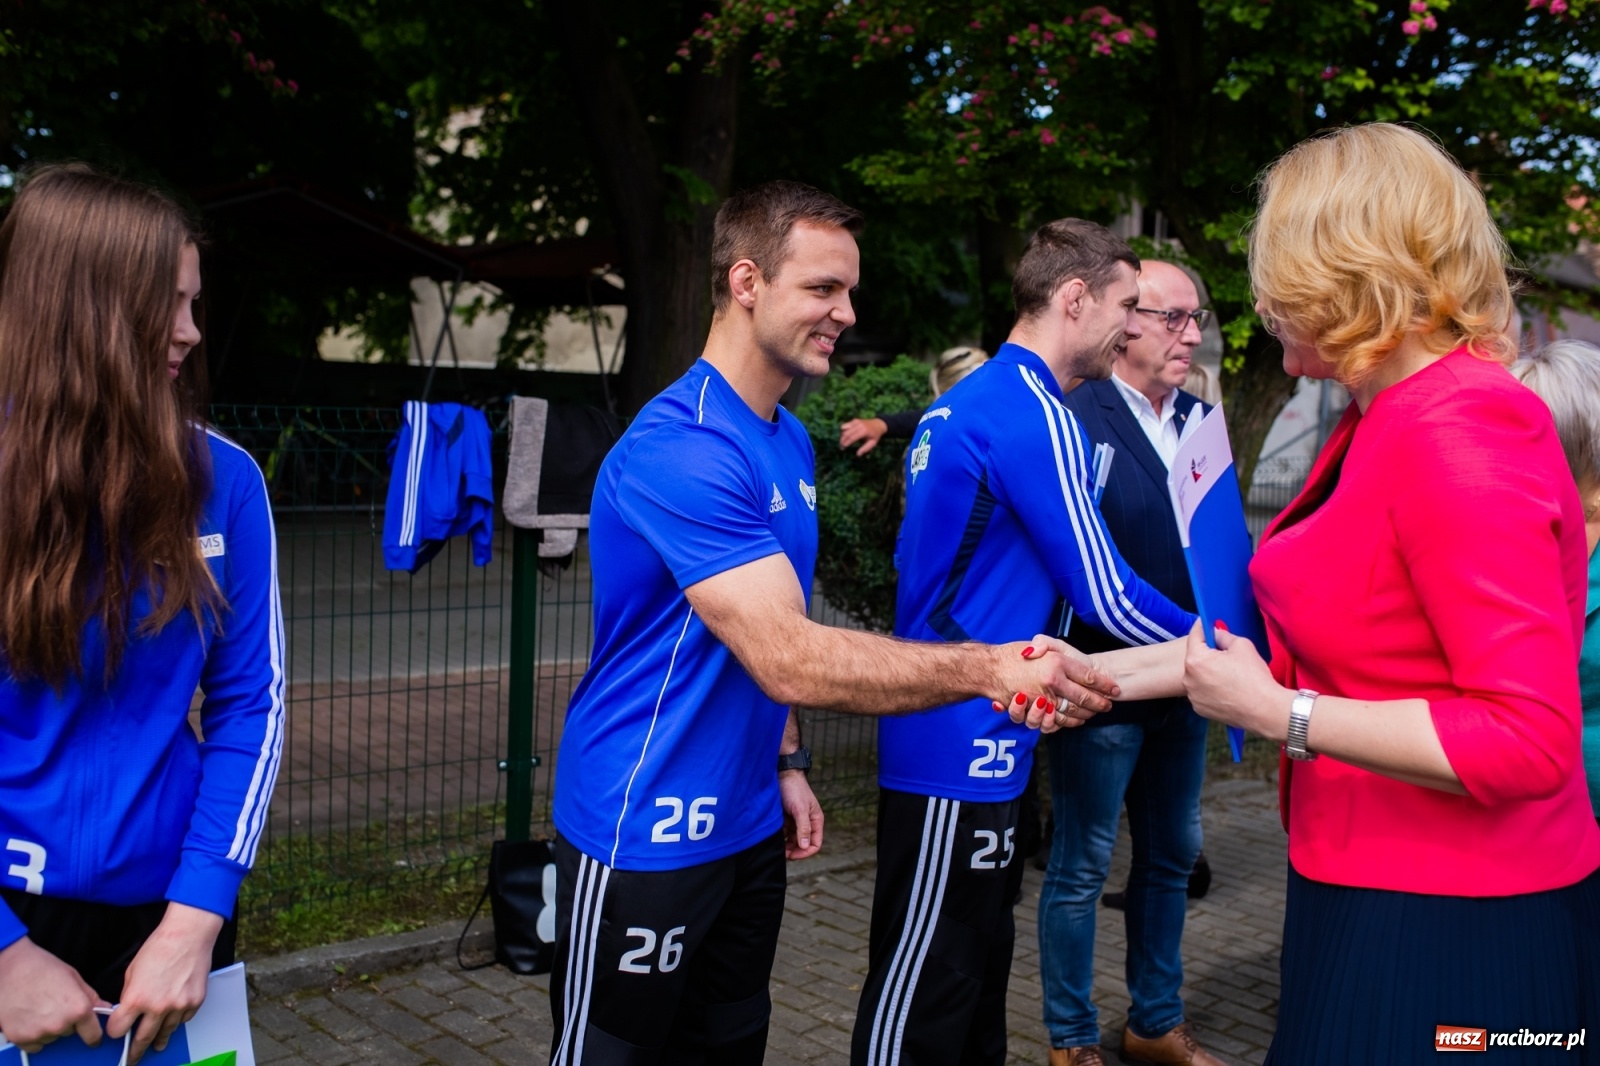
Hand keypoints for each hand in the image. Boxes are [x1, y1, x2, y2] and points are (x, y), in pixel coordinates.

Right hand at [0, 937, 105, 1052]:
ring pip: (52, 1037)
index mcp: (78, 1008)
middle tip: (55, 1004)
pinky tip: (29, 1017)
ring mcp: (39, 1033)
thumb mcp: (73, 977)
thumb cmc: (40, 968)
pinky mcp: (20, 1038)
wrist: (7, 969)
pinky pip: (34, 1044)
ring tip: (39, 1007)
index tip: (93, 1036)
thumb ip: (90, 997)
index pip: (93, 1034)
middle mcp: (60, 1024)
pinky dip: (33, 1034)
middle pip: (70, 1032)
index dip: (94, 1034)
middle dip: (67, 1021)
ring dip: (49, 1028)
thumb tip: (103, 1008)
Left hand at [106, 902, 222, 1063]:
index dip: (116, 1031)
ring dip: (159, 1040)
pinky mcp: (195, 1002)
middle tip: (132, 1059)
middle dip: (135, 1051)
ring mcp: (178, 1006)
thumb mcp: (133, 971)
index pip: (119, 1029)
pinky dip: (177, 1019)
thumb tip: (128, 1010)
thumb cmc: (159, 948)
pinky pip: (183, 1019)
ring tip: (156, 1046)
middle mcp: (157, 1007)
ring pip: (166, 1032)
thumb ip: (130, 995)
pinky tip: (174, 1017)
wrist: (188, 935)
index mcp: (136, 999)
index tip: (117, 1031)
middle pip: (143, 1039)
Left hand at [778, 770, 823, 859]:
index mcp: (815, 821)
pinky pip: (784, 834)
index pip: (815, 844)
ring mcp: (796, 822)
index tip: (792, 854)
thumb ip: (804, 828)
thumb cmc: (794, 789)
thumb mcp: (800, 809)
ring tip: (776, 846)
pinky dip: (780, 838)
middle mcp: (807, 823)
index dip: (805, 852)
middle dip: (794, 851)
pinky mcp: (786, 819)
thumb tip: (805, 846)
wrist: (782, 774)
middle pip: (803, 845)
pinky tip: (773, 838)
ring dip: (786, 845)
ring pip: (792, 841)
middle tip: (782, 853)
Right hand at [839, 418, 888, 455]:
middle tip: (841, 447)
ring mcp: (856, 421)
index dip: (846, 443)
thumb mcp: (873, 443)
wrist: (878, 424)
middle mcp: (859, 425)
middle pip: (846, 433)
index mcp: (864, 431)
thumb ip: (865, 449)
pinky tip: (847, 435)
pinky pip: (845, 425)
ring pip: (843, 428)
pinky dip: (844, 431)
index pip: (852, 437)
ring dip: (842, 435)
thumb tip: (858, 454)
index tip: (843, 448)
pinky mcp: (854, 420)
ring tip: (843, 441)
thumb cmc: (875, 435)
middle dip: (842, 440)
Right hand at [995, 639, 1119, 732]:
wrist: (988, 669)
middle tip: (1109, 704)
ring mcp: (1043, 699)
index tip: (1114, 688)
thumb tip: (1069, 659)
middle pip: (1085, 696)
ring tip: (1095, 712)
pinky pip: (1057, 721)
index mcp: (1056, 663)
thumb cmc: (1012, 655)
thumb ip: (1056, 647)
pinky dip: (1068, 722)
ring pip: (1073, 711)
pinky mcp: (1033, 711)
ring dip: (1086, 714)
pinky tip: (1075, 719)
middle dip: (1100, 702)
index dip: (1104, 684)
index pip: (1088, 676)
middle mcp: (1052, 682)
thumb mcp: (1037, 643)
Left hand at [1183, 621, 1288, 740]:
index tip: (1206, 622)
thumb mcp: (1242, 645)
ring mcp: (1193, 696)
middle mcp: (1189, 678)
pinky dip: (1210, 688)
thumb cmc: (1254, 677)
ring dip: (1208, 672)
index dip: (1202, 627)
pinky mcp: (1199, 708)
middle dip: (1207, 652)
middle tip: (1223, 651)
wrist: (1264, 709)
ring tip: (1228, 673)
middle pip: (1195, 658)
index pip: (1194, 636)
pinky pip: (1201, 691)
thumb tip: (1216, 634)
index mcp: (1196, 660)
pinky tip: (1226, 688)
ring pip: (1198, 676)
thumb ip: (1223, 635)